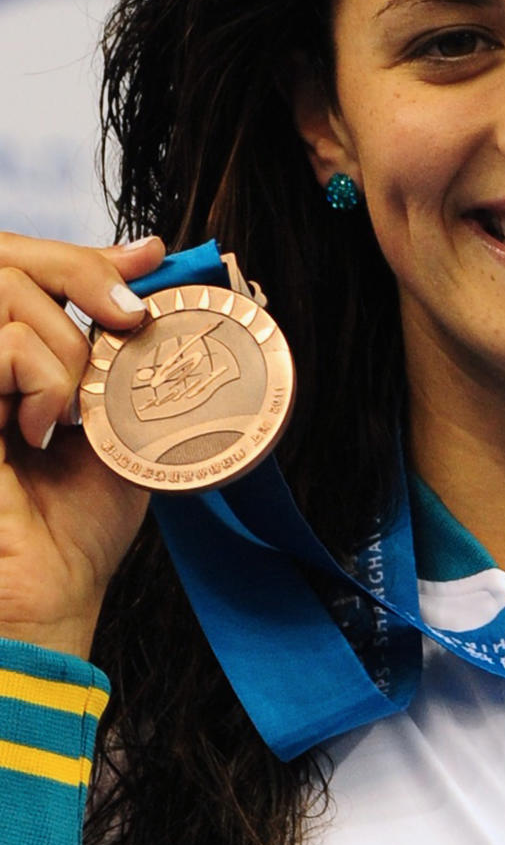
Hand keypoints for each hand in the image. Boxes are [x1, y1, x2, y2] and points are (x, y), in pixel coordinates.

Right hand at [0, 233, 165, 658]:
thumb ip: (121, 340)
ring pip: (8, 289)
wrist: (48, 593)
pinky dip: (45, 381)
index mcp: (1, 355)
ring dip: (68, 347)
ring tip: (70, 411)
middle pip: (10, 255)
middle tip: (128, 321)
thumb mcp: (115, 415)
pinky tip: (40, 431)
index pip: (21, 259)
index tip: (148, 259)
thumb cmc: (77, 520)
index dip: (83, 250)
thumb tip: (150, 255)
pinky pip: (5, 344)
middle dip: (83, 273)